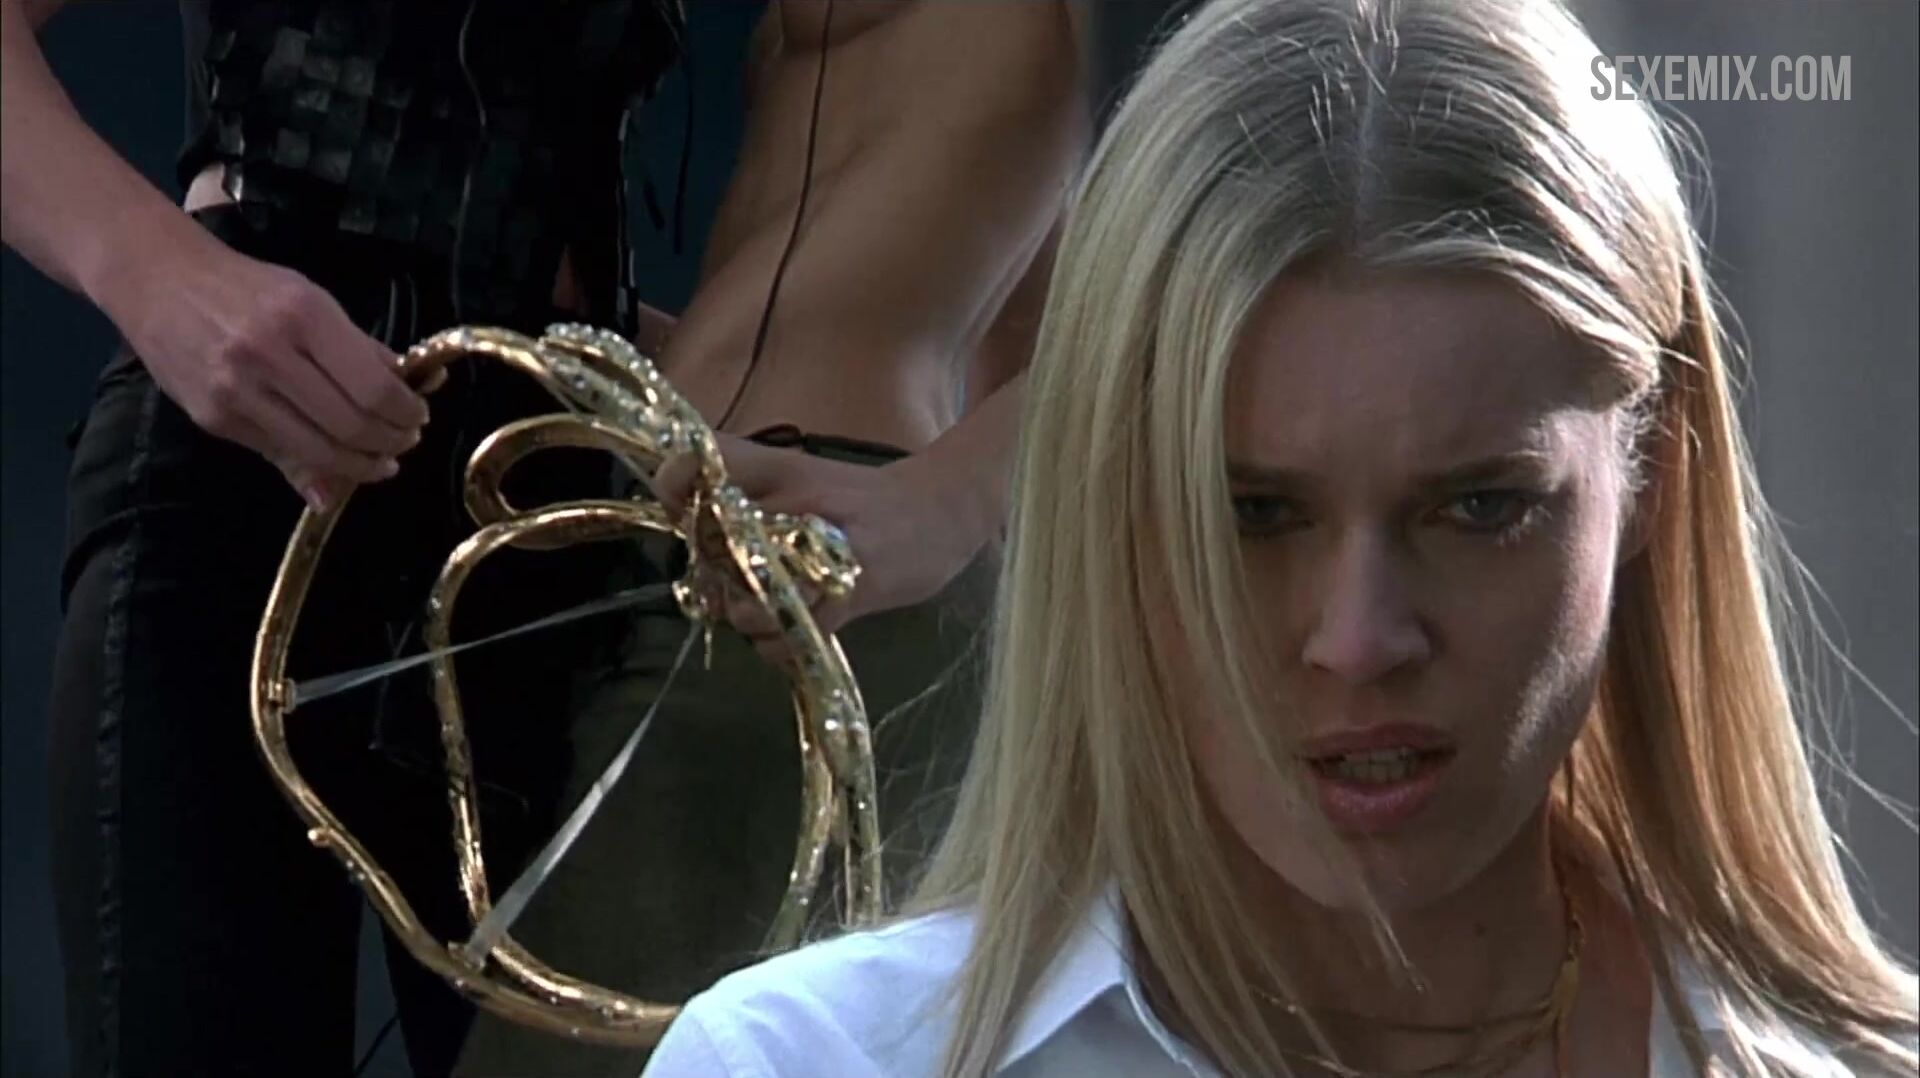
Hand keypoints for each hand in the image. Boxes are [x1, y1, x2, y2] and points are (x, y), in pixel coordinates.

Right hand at [105, 236, 429, 510]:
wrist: (158, 280)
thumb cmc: (247, 288)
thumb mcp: (313, 301)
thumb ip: (362, 351)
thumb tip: (417, 391)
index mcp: (303, 317)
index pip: (373, 388)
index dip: (405, 413)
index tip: (418, 416)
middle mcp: (268, 355)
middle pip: (351, 426)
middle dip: (390, 443)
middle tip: (404, 442)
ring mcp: (236, 391)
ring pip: (318, 451)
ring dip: (361, 465)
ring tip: (380, 460)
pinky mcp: (213, 419)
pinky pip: (279, 453)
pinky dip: (318, 464)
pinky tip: (337, 459)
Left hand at [652, 434, 983, 661]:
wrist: (941, 512)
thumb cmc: (862, 499)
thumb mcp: (801, 472)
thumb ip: (744, 487)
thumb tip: (680, 506)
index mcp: (783, 467)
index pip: (711, 458)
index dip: (676, 482)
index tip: (677, 503)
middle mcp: (798, 503)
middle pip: (719, 542)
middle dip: (711, 572)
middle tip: (727, 580)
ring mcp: (824, 552)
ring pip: (750, 600)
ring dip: (745, 617)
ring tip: (763, 612)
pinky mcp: (851, 594)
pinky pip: (791, 635)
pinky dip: (779, 647)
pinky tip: (788, 635)